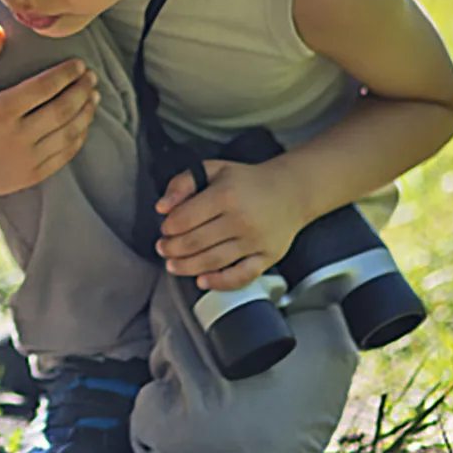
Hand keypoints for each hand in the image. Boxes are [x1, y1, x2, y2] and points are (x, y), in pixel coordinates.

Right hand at [0, 23, 99, 200]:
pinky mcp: (33, 175)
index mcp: (0, 111)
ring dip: (86, 112)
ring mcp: (26, 159)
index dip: (66, 74)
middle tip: (91, 76)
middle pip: (62, 110)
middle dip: (82, 90)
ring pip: (69, 133)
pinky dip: (79, 136)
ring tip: (94, 95)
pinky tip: (84, 121)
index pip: (44, 88)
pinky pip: (65, 154)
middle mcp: (16, 136)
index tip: (79, 64)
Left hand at [155, 158, 309, 290]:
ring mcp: (256, 241)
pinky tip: (202, 281)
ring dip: (187, 267)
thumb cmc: (247, 182)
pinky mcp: (268, 257)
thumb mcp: (213, 170)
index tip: (164, 229)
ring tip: (173, 265)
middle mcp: (241, 219)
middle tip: (163, 248)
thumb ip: (183, 183)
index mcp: (225, 195)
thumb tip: (161, 207)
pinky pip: (241, 276)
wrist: (291, 192)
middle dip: (172, 249)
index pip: (185, 218)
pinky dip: (220, 282)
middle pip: (196, 242)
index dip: (168, 227)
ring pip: (213, 261)